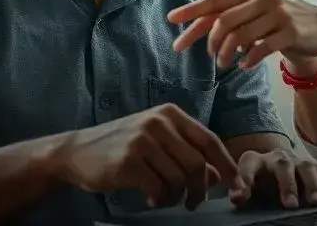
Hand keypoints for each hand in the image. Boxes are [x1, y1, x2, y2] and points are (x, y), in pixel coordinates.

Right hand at [53, 103, 247, 209]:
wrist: (78, 151)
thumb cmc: (122, 147)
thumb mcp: (158, 144)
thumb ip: (187, 154)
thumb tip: (216, 175)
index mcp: (170, 114)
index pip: (209, 141)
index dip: (227, 167)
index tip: (239, 188)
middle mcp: (159, 122)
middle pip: (197, 163)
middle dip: (200, 190)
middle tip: (194, 203)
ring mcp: (143, 140)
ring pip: (179, 178)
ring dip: (176, 197)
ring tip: (163, 197)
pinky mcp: (128, 161)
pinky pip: (158, 188)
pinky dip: (159, 198)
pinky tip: (150, 197)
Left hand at [168, 0, 316, 69]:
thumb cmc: (287, 20)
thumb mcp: (261, 11)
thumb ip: (237, 16)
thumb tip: (204, 27)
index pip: (215, 1)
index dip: (191, 11)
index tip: (172, 21)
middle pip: (222, 19)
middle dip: (205, 39)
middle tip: (204, 55)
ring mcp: (278, 14)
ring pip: (239, 36)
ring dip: (226, 53)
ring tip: (224, 64)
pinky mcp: (290, 32)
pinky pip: (260, 48)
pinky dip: (248, 59)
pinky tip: (244, 65)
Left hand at [230, 149, 316, 208]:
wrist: (279, 173)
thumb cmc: (261, 185)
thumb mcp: (248, 188)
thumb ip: (241, 192)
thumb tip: (238, 198)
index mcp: (256, 161)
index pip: (248, 164)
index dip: (244, 178)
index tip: (240, 197)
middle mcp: (279, 158)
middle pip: (282, 164)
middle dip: (287, 184)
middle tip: (290, 204)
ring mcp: (300, 162)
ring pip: (307, 167)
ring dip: (311, 185)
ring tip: (314, 202)